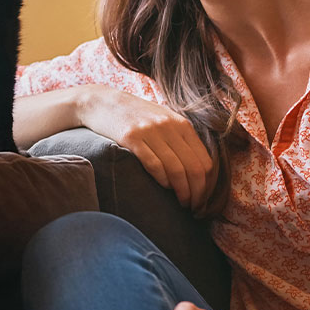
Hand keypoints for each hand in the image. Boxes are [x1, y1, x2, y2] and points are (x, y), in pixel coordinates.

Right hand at [75, 85, 216, 214]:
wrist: (102, 101)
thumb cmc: (135, 116)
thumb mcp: (163, 121)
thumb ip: (180, 139)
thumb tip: (200, 171)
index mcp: (181, 125)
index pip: (205, 161)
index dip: (208, 185)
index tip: (203, 199)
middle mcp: (169, 126)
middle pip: (194, 168)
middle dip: (198, 193)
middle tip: (194, 207)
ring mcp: (150, 131)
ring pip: (176, 170)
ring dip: (182, 192)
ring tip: (182, 203)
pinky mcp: (131, 137)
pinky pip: (154, 164)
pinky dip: (163, 181)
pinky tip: (164, 188)